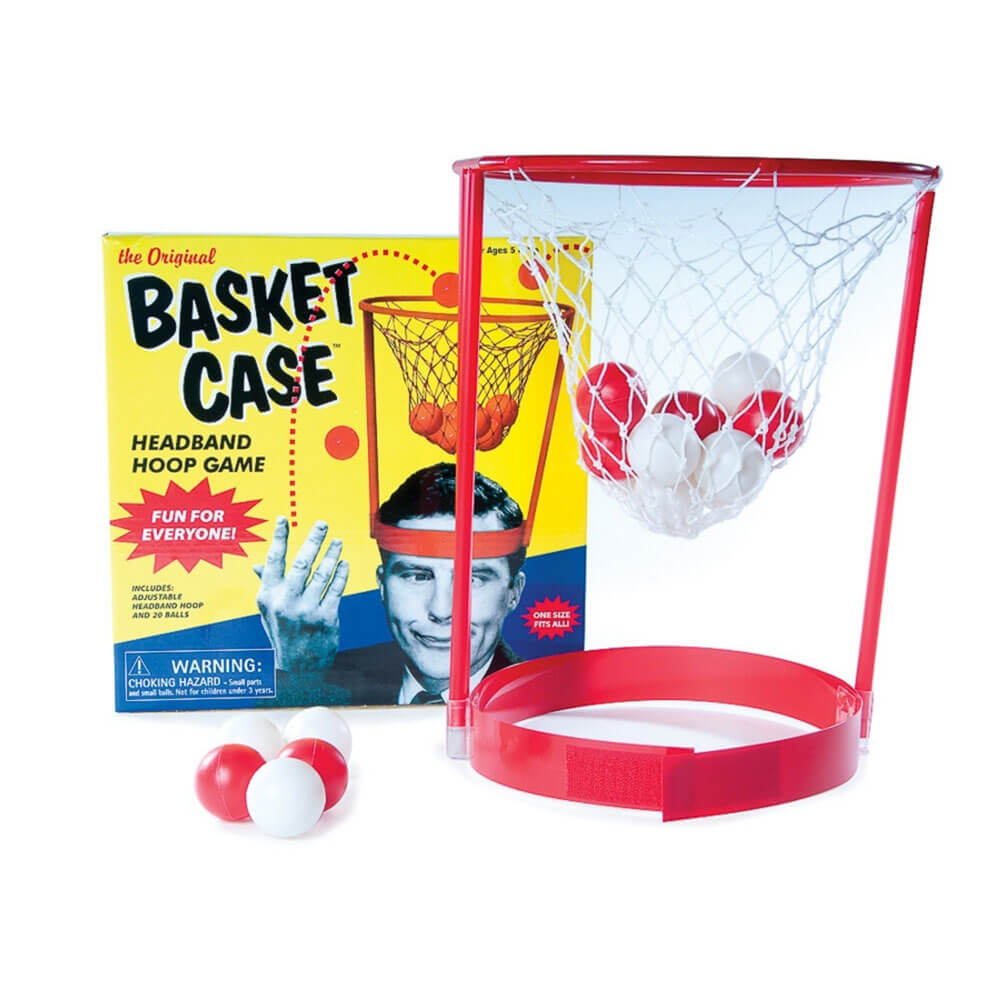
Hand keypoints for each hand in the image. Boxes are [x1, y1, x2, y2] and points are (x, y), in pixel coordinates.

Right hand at [254, 517, 348, 674]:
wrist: (298, 667)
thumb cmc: (283, 632)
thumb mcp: (268, 611)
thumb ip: (267, 586)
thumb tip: (257, 565)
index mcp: (268, 596)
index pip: (273, 561)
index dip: (279, 538)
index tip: (283, 518)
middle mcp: (285, 602)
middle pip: (301, 564)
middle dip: (313, 540)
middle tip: (322, 524)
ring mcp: (306, 611)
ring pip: (322, 575)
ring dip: (332, 555)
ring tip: (338, 541)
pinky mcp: (326, 619)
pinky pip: (336, 590)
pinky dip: (341, 574)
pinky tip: (344, 564)